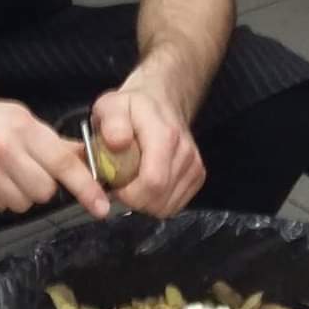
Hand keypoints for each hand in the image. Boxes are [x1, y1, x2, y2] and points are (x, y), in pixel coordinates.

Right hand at [0, 90, 110, 218]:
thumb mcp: (21, 118)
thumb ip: (53, 142)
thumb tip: (87, 157)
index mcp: (22, 127)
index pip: (62, 162)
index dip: (85, 186)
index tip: (100, 205)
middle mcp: (3, 148)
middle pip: (44, 191)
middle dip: (43, 187)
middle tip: (30, 172)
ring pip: (23, 203)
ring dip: (21, 195)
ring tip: (7, 174)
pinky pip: (0, 208)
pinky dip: (0, 198)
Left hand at [90, 79, 204, 219]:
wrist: (160, 101)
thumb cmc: (132, 107)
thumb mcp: (111, 105)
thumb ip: (112, 121)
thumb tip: (118, 141)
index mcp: (165, 135)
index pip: (153, 182)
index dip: (129, 194)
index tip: (114, 183)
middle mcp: (185, 152)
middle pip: (159, 200)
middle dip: (133, 200)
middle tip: (120, 182)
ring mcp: (194, 166)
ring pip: (166, 207)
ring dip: (144, 201)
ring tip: (133, 179)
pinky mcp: (197, 176)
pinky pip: (174, 205)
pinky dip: (157, 201)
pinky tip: (146, 182)